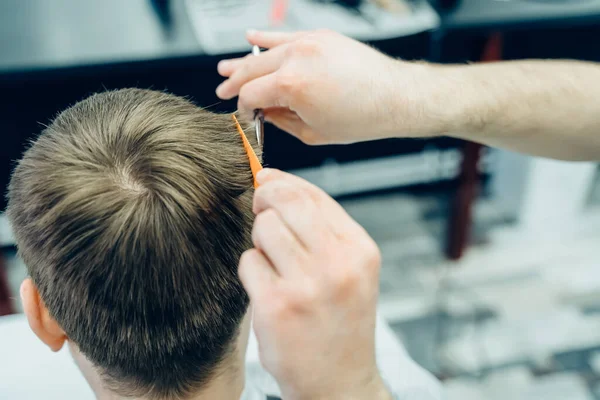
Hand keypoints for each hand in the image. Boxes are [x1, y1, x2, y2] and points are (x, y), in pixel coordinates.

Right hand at [216, 29, 433, 144]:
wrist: (394, 96)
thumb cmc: (361, 117)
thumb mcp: (312, 131)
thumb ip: (280, 120)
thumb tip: (264, 111)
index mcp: (292, 85)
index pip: (250, 94)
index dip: (242, 107)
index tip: (244, 113)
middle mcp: (297, 58)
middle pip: (251, 69)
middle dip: (234, 82)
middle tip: (223, 89)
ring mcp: (308, 43)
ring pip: (264, 51)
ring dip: (243, 61)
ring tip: (225, 68)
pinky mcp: (320, 36)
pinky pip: (285, 36)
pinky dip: (265, 38)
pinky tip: (250, 38)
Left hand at [238, 169, 390, 399]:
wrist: (340, 382)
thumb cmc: (340, 320)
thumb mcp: (350, 269)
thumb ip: (321, 227)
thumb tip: (274, 181)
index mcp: (360, 249)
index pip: (314, 195)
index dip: (283, 182)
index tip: (266, 179)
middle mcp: (338, 264)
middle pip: (285, 202)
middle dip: (265, 200)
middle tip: (260, 210)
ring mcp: (307, 285)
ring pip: (263, 228)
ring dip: (260, 242)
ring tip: (274, 265)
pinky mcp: (277, 306)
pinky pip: (248, 262)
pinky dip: (251, 272)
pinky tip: (268, 290)